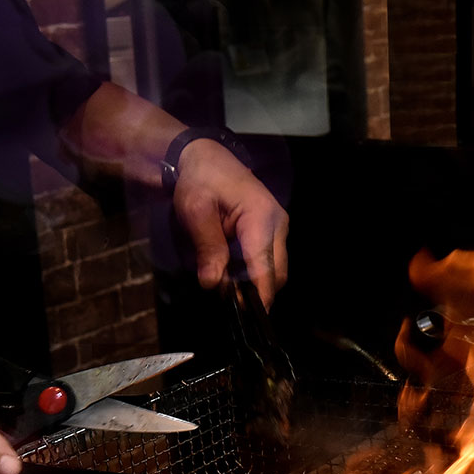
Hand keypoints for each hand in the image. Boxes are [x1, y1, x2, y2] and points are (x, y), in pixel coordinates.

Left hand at [172, 138, 288, 307]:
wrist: (204, 157)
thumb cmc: (199, 180)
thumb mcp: (195, 211)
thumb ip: (207, 247)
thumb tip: (213, 284)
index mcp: (262, 217)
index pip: (264, 267)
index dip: (256, 296)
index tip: (245, 316)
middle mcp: (278, 223)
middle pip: (276, 273)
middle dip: (256, 294)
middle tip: (229, 306)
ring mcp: (278, 226)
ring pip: (275, 269)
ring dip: (254, 284)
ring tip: (228, 292)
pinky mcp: (272, 230)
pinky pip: (268, 259)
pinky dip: (252, 272)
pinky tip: (232, 276)